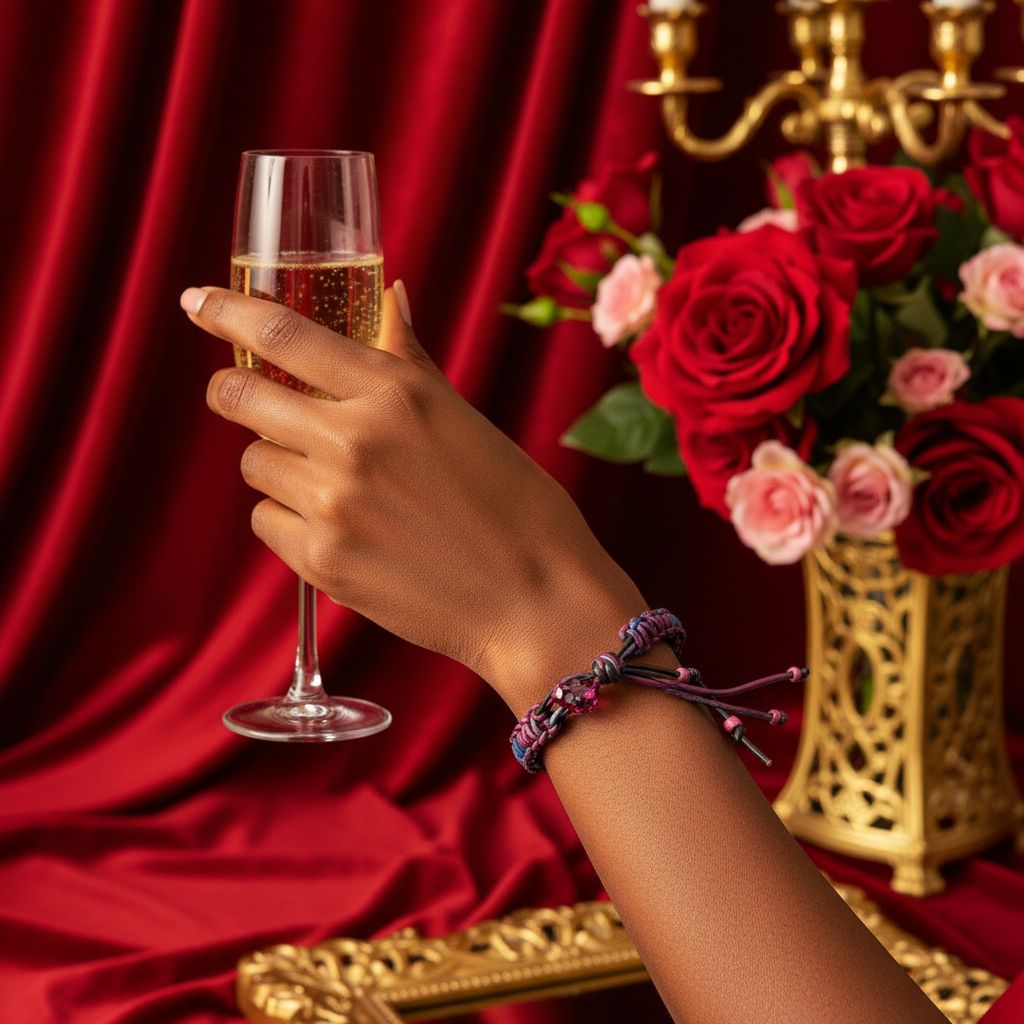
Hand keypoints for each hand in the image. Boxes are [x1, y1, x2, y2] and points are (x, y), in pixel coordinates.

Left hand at [181, 284, 643, 707]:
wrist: (535, 599)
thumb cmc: (516, 506)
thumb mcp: (463, 418)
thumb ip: (408, 359)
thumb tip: (390, 295)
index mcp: (396, 392)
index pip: (285, 333)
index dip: (227, 312)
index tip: (196, 303)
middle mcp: (355, 439)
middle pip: (239, 397)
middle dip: (232, 393)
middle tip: (247, 399)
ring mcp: (333, 503)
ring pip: (253, 465)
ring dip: (276, 465)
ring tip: (331, 485)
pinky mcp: (322, 561)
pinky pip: (268, 522)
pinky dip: (291, 520)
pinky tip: (341, 529)